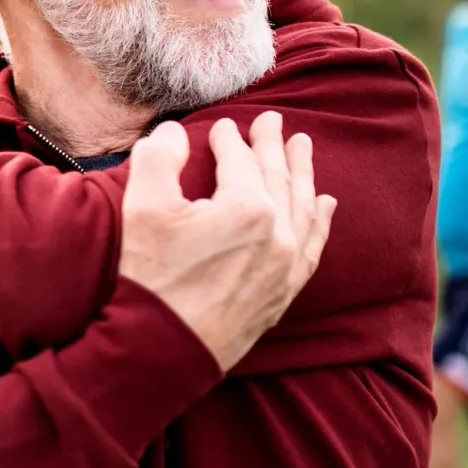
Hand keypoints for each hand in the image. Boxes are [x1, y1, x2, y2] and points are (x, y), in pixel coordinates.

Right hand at [118, 113, 337, 370]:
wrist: (163, 347)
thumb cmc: (151, 277)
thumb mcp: (143, 208)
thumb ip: (158, 158)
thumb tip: (173, 133)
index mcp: (246, 207)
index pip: (241, 160)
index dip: (230, 139)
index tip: (222, 126)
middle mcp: (277, 232)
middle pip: (278, 176)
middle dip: (273, 146)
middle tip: (273, 120)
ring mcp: (286, 264)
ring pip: (302, 207)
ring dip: (303, 173)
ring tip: (303, 147)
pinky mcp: (285, 290)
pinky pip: (313, 246)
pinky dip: (319, 221)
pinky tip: (324, 204)